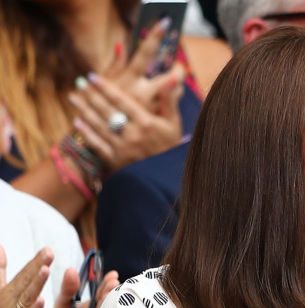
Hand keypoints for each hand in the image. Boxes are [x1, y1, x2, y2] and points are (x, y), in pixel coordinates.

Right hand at [0, 247, 51, 307]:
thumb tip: (1, 248)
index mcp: (6, 291)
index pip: (23, 274)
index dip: (35, 261)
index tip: (48, 248)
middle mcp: (7, 300)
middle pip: (24, 281)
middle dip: (36, 266)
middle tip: (49, 252)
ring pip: (25, 297)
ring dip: (35, 283)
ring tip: (45, 269)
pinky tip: (41, 301)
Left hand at [68, 73, 182, 172]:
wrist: (167, 177)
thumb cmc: (171, 147)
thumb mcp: (174, 123)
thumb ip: (169, 100)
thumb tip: (172, 77)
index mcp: (146, 122)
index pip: (122, 100)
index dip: (105, 87)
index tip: (92, 76)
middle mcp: (133, 133)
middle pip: (107, 110)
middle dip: (91, 95)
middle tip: (78, 82)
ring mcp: (123, 147)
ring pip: (99, 125)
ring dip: (84, 110)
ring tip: (72, 97)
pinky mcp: (116, 161)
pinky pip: (98, 144)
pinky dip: (86, 133)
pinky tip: (77, 122)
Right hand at [102, 19, 187, 113]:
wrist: (100, 136)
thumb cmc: (100, 103)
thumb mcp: (105, 82)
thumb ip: (115, 65)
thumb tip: (121, 45)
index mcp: (128, 79)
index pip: (144, 53)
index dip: (155, 38)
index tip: (165, 24)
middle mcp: (141, 94)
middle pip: (170, 77)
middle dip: (177, 70)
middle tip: (177, 65)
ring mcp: (151, 109)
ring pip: (174, 93)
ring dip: (175, 85)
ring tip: (171, 81)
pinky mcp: (155, 122)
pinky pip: (171, 107)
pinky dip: (171, 99)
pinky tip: (169, 96)